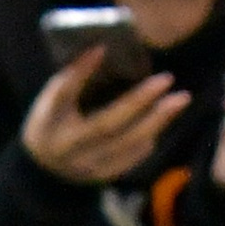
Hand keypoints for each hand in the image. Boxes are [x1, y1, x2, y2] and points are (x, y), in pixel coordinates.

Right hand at [22, 52, 184, 185]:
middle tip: (166, 79)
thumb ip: (71, 79)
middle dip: (138, 101)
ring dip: (156, 121)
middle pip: (106, 125)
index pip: (63, 95)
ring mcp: (86, 166)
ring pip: (125, 144)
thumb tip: (103, 49)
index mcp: (48, 123)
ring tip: (180, 99)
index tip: (102, 48)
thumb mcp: (51, 101)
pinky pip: (131, 159)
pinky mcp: (102, 176)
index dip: (80, 73)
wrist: (44, 170)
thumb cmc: (51, 124)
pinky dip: (148, 139)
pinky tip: (162, 121)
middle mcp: (68, 148)